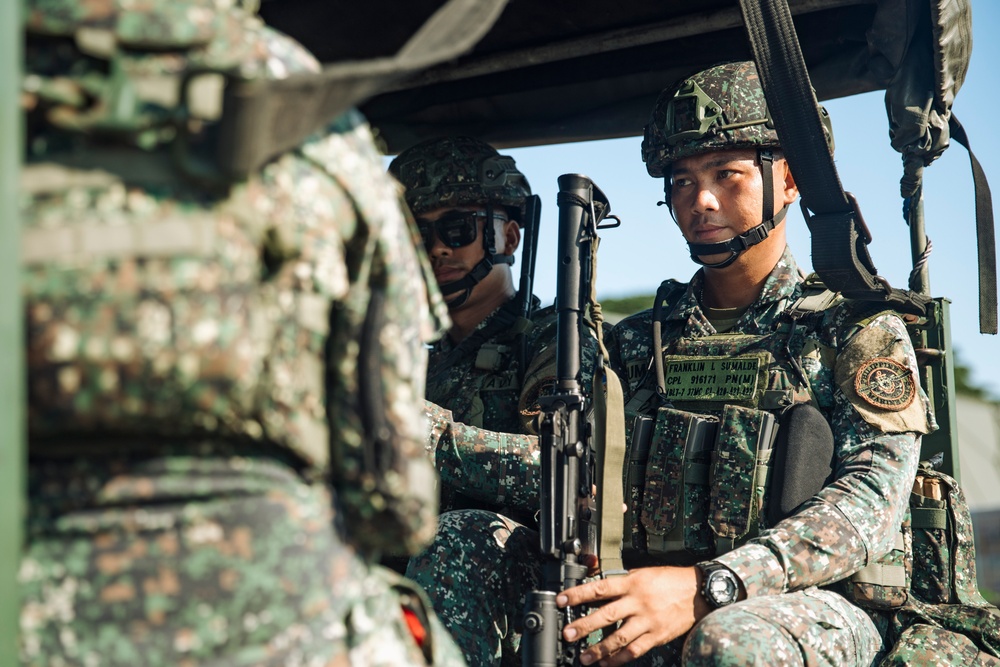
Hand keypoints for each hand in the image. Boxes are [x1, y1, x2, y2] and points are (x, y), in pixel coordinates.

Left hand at [556, 566, 710, 665]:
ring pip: (619, 637)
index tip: (561, 600)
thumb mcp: (643, 574)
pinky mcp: (657, 636)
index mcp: (632, 583)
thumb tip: (597, 587)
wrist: (698, 592)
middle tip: (568, 633)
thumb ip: (621, 582)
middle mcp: (638, 602)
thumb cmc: (669, 580)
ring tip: (584, 657)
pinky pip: (635, 650)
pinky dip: (619, 658)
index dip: (578, 594)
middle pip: (606, 615)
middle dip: (584, 626)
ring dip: (599, 649)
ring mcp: (648, 620)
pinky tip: (607, 663)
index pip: (600, 588)